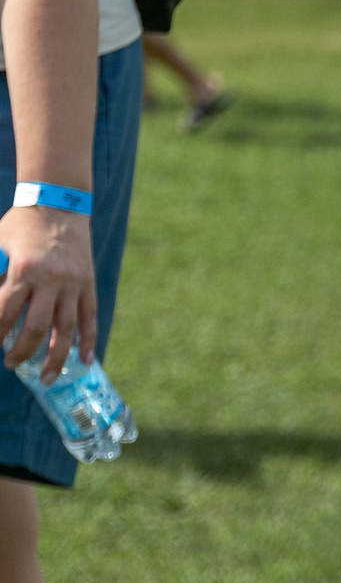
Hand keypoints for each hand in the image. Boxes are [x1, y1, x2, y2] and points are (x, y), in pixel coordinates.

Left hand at [0, 204, 94, 380]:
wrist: (58, 205)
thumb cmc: (21, 226)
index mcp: (24, 271)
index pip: (5, 312)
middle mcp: (51, 281)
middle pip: (35, 327)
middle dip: (21, 352)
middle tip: (9, 364)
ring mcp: (73, 285)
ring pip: (65, 329)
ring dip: (55, 357)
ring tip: (46, 377)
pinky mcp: (88, 285)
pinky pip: (89, 319)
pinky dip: (88, 341)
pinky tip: (84, 361)